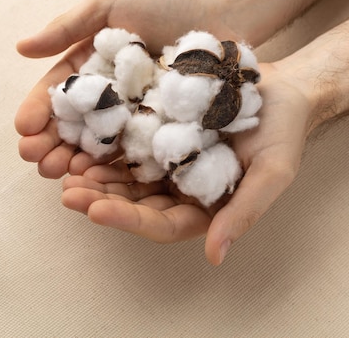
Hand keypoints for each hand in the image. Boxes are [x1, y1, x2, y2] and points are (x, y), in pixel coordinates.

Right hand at [15, 0, 250, 177]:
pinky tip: (100, 177)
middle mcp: (108, 96)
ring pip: (99, 144)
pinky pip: (135, 151)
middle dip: (50, 144)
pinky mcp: (160, 130)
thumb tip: (21, 48)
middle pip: (73, 124)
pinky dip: (116, 166)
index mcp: (90, 68)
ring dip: (75, 161)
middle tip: (36, 160)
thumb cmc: (164, 2)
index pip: (58, 93)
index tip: (23, 129)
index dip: (38, 110)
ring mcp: (134, 116)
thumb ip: (67, 27)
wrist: (222, 11)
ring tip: (60, 173)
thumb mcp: (109, 5)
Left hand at [60, 62, 310, 264]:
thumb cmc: (282, 135)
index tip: (96, 211)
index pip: (161, 224)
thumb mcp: (272, 174)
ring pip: (124, 176)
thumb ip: (243, 213)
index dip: (128, 220)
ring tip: (66, 171)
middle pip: (134, 203)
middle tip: (68, 192)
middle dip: (100, 199)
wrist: (280, 91)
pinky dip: (106, 145)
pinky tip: (82, 140)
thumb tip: (215, 257)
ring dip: (95, 176)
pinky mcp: (157, 132)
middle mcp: (179, 189)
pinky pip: (127, 143)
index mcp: (204, 208)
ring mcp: (166, 162)